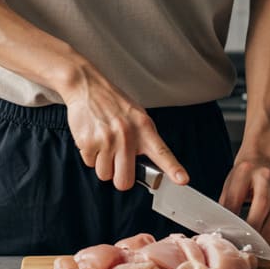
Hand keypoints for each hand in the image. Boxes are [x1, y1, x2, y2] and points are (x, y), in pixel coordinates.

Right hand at [59, 60, 187, 191]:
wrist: (86, 87)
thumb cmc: (112, 103)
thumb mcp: (136, 116)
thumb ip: (144, 139)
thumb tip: (149, 165)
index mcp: (144, 127)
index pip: (162, 152)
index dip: (173, 168)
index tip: (183, 179)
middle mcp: (127, 135)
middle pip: (124, 181)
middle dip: (119, 177)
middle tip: (117, 163)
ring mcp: (108, 140)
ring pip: (105, 175)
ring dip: (103, 164)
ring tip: (103, 144)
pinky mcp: (89, 142)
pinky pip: (89, 164)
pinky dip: (90, 155)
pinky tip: (93, 139)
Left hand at [219, 154, 269, 246]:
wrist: (264, 161)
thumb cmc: (244, 176)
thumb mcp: (231, 183)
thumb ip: (226, 204)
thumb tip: (220, 229)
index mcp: (245, 171)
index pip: (237, 196)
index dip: (231, 217)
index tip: (226, 233)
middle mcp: (266, 177)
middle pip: (262, 205)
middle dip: (252, 227)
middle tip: (243, 244)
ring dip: (265, 235)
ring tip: (255, 248)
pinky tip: (266, 242)